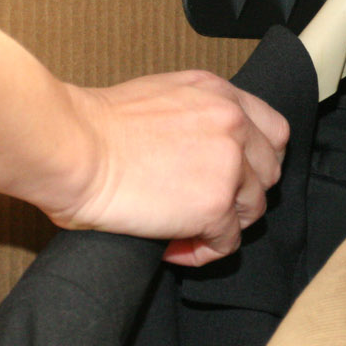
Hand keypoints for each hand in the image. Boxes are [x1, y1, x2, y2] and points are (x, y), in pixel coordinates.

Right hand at [46, 71, 289, 266]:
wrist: (72, 146)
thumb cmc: (95, 126)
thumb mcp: (163, 97)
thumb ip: (196, 117)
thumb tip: (201, 153)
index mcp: (220, 94)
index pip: (273, 131)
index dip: (258, 160)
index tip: (235, 177)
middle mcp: (233, 124)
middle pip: (270, 172)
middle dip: (242, 194)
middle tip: (204, 207)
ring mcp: (230, 165)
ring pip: (252, 210)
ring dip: (221, 225)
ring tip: (181, 229)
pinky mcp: (215, 206)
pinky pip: (225, 243)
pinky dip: (200, 251)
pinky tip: (170, 246)